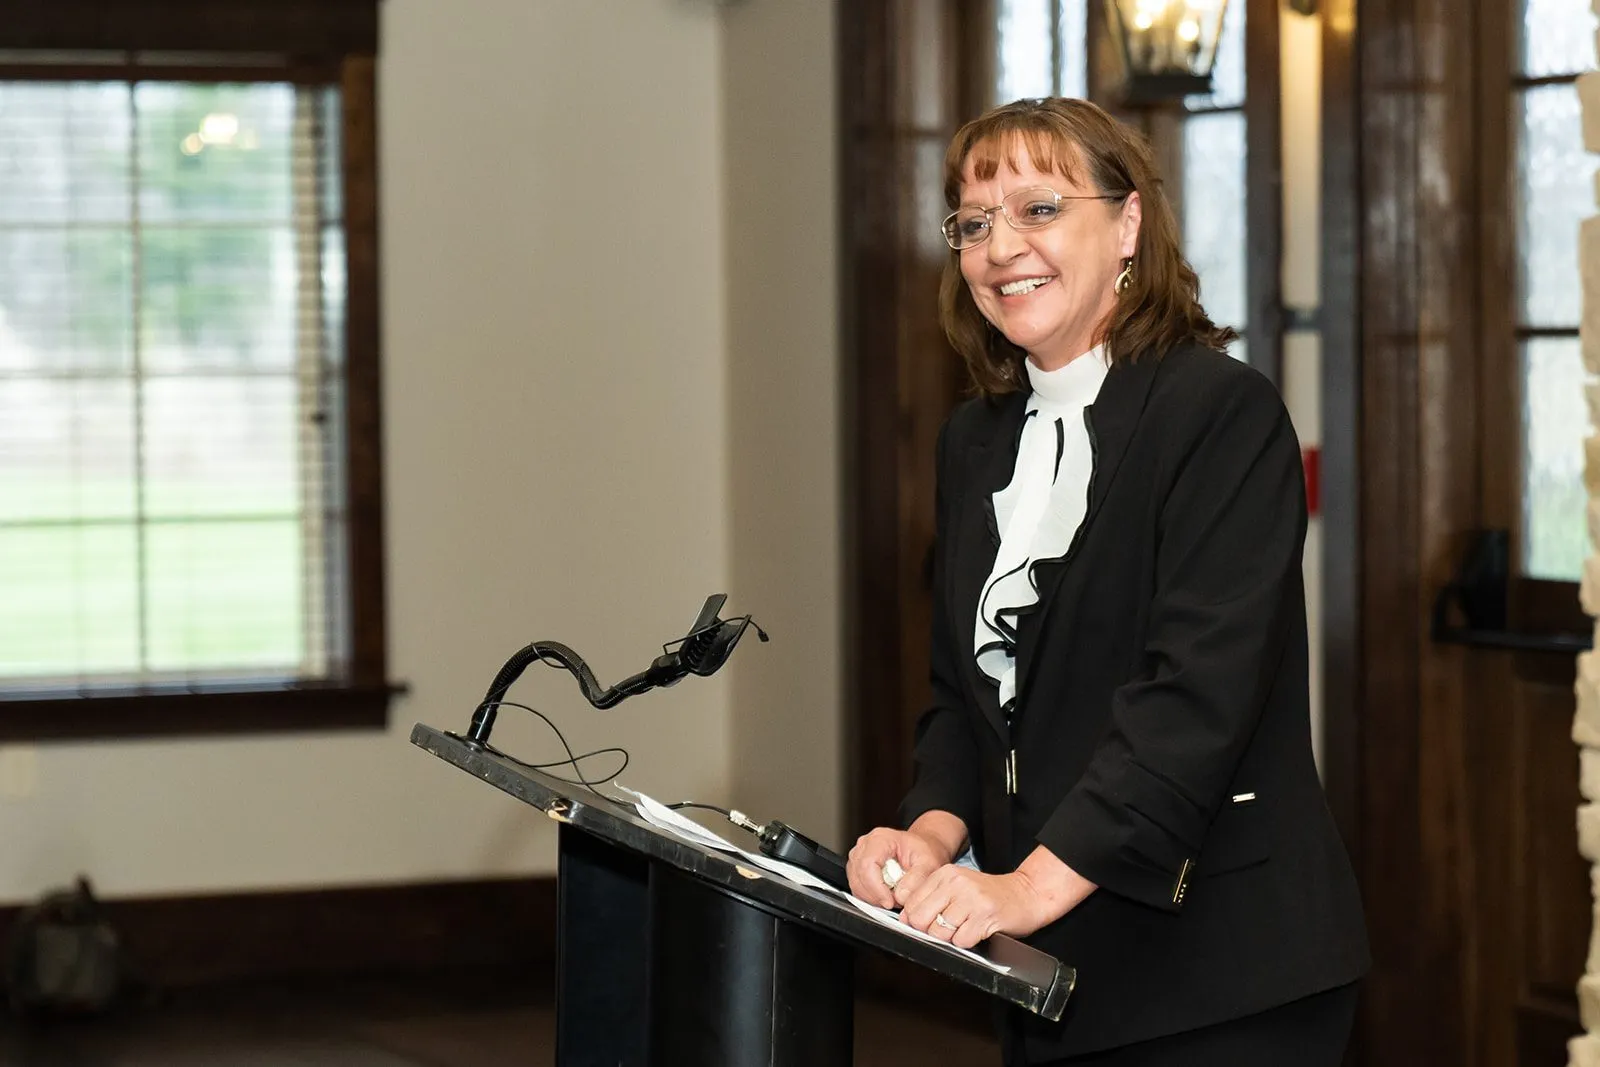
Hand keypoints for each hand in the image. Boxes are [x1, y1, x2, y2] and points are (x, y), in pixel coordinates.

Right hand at [846, 826, 953, 908]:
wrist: (920, 850)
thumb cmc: (922, 852)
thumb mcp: (929, 863)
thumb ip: (918, 878)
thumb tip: (900, 895)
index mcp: (880, 839)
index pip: (867, 865)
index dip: (876, 888)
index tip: (890, 901)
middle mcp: (865, 846)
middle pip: (858, 877)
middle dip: (876, 896)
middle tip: (896, 901)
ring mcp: (858, 857)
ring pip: (856, 886)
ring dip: (873, 899)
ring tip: (893, 896)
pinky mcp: (856, 870)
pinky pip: (857, 889)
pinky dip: (871, 898)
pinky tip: (886, 894)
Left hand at [900, 846, 1097, 949]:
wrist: (1027, 894)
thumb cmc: (990, 896)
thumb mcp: (958, 887)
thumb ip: (932, 898)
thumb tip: (906, 919)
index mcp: (945, 874)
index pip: (911, 903)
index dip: (915, 920)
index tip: (928, 923)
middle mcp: (956, 883)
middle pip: (921, 919)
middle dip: (930, 931)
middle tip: (948, 929)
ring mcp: (971, 898)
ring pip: (940, 932)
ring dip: (951, 938)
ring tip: (966, 928)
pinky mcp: (985, 916)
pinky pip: (962, 941)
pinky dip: (968, 942)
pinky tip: (978, 931)